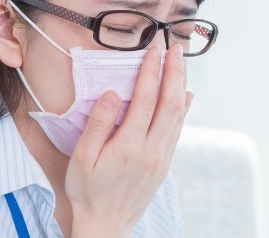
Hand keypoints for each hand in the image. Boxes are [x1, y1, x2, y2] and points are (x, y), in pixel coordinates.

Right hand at [65, 44, 192, 237]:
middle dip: (174, 71)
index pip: (146, 99)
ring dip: (181, 85)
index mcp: (129, 146)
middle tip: (175, 48)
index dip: (151, 71)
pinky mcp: (164, 163)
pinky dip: (185, 108)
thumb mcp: (82, 159)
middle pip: (171, 103)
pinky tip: (186, 95)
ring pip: (179, 115)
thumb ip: (98, 124)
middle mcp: (151, 150)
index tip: (154, 49)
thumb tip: (113, 94)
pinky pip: (178, 129)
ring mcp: (161, 157)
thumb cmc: (88, 192)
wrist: (106, 226)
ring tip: (181, 63)